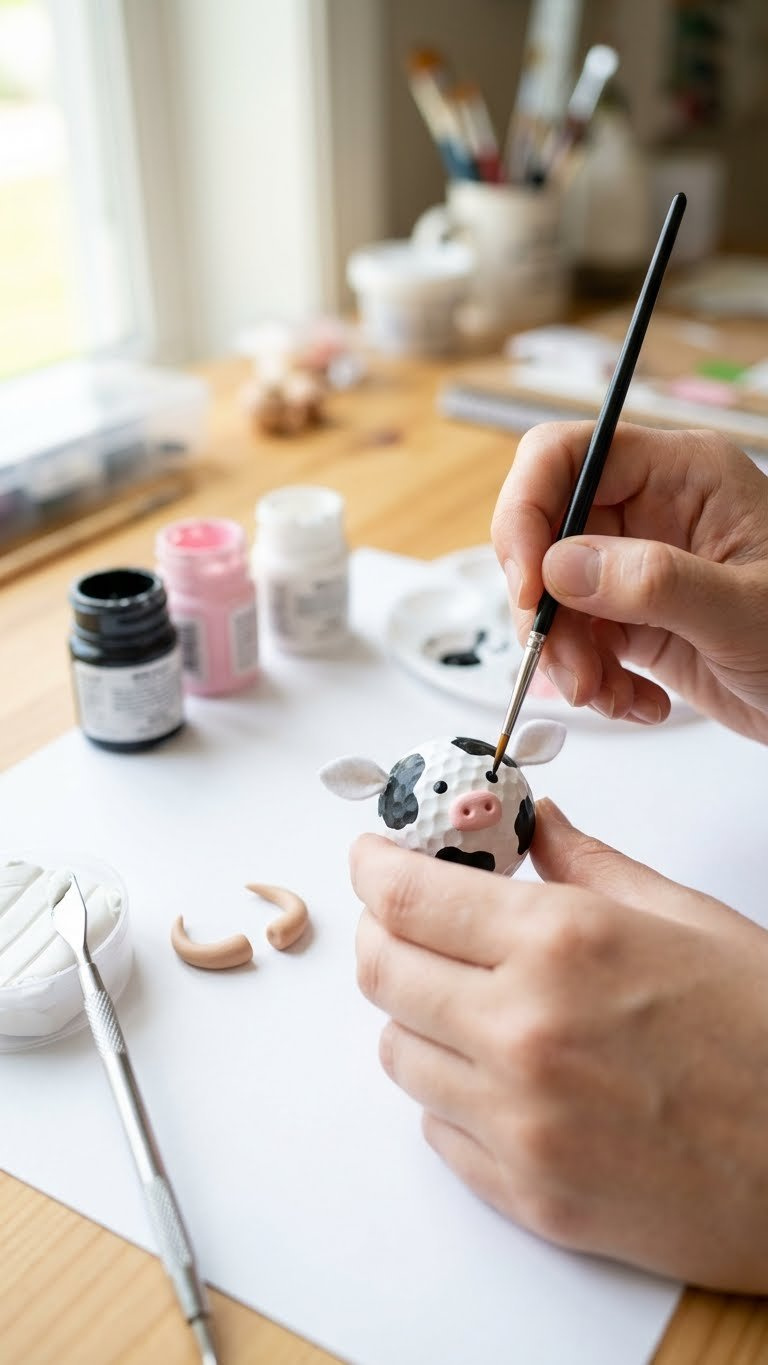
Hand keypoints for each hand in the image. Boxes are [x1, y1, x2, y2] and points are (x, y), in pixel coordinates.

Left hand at [352, 807, 767, 1291]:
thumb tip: (540, 827)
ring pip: (397, 1051)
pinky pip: (435, 1128)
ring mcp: (520, 1122)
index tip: (371, 857)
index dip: (375, 867)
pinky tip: (499, 1074)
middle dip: (381, 933)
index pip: (409, 896)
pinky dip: (449, 1091)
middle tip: (406, 922)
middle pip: (381, 970)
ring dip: (415, 1014)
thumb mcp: (689, 920)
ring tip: (466, 1001)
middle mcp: (524, 1031)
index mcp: (564, 944)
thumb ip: (594, 866)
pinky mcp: (528, 1194)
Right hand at [491, 422, 767, 740]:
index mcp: (681, 475)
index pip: (566, 456)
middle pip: (545, 534)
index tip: (528, 585)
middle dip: (544, 607)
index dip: (528, 512)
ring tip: (608, 694)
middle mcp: (651, 511)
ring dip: (566, 654)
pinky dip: (592, 680)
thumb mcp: (745, 611)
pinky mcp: (634, 618)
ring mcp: (638, 566)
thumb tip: (561, 566)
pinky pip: (578, 640)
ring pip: (553, 596)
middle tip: (568, 665)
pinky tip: (635, 699)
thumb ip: (654, 583)